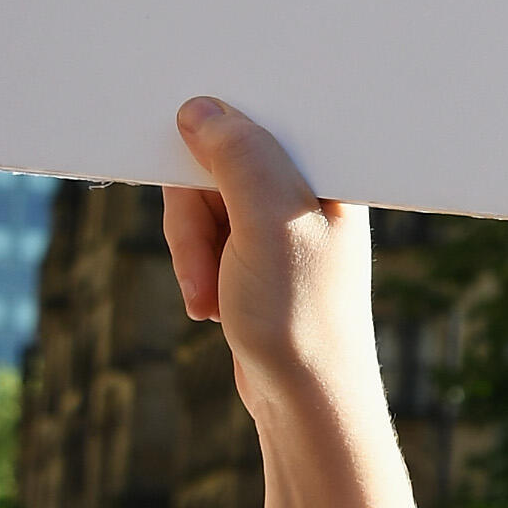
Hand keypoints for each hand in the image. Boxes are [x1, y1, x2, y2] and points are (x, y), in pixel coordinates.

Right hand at [162, 98, 378, 414]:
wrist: (303, 399)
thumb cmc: (301, 314)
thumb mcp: (270, 222)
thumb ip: (240, 157)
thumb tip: (200, 108)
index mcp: (331, 166)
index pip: (264, 113)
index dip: (216, 125)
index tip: (176, 132)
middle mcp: (309, 186)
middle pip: (218, 157)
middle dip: (194, 212)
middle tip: (203, 260)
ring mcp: (281, 219)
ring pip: (201, 198)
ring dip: (191, 247)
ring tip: (209, 296)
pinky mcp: (257, 250)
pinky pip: (203, 234)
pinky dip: (195, 266)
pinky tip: (212, 305)